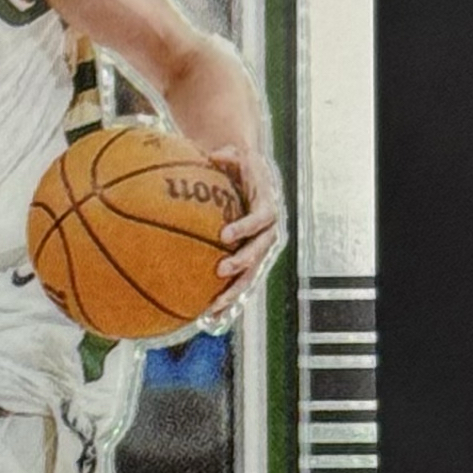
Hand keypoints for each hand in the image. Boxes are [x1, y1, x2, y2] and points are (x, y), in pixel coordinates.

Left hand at [200, 151, 284, 325]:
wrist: (251, 180)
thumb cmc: (238, 166)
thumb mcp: (236, 155)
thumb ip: (227, 155)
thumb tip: (212, 154)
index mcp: (267, 207)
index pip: (260, 219)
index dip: (245, 227)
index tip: (225, 235)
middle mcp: (268, 233)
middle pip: (259, 252)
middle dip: (242, 264)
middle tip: (220, 271)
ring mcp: (259, 251)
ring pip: (250, 275)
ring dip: (233, 293)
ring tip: (212, 308)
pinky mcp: (249, 263)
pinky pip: (238, 283)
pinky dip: (225, 300)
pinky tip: (204, 317)